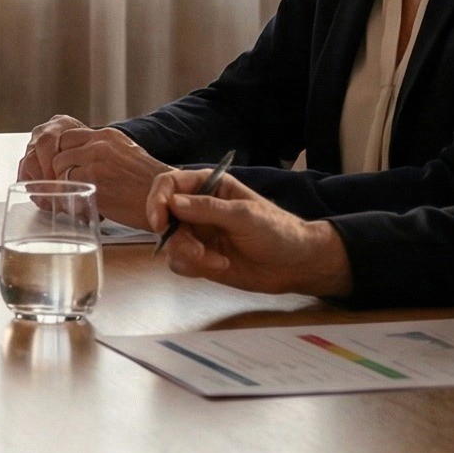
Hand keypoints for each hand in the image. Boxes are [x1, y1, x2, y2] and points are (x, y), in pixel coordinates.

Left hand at [17, 122, 169, 229]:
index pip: (68, 137)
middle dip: (59, 169)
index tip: (67, 169)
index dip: (64, 154)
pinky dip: (67, 195)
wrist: (166, 199)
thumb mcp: (126, 154)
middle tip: (65, 185)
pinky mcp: (93, 181)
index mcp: (107, 135)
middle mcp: (99, 144)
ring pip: (59, 168)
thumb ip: (102, 152)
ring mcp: (95, 161)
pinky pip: (66, 185)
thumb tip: (78, 159)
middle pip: (59, 151)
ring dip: (62, 183)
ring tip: (72, 195)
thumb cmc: (148, 184)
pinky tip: (77, 203)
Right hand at [146, 168, 354, 298]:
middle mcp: (198, 208)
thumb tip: (172, 203)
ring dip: (189, 255)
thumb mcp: (244, 215)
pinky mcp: (200, 257)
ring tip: (216, 262)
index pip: (169, 185)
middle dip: (178, 239)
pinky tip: (220, 266)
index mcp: (208, 187)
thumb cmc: (277, 231)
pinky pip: (180, 262)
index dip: (157, 201)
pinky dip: (194, 267)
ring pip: (170, 243)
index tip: (159, 223)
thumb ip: (207, 209)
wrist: (296, 266)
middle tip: (198, 253)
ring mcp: (198, 233)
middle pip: (164, 218)